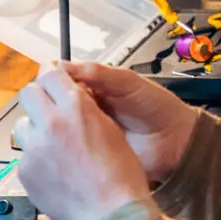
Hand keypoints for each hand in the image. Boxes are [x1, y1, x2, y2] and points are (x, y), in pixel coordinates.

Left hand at [14, 68, 151, 219]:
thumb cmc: (120, 177)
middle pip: (28, 93)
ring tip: (52, 148)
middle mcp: (52, 122)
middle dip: (37, 100)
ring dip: (34, 131)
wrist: (110, 215)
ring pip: (22, 125)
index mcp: (76, 107)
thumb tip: (70, 95)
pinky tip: (54, 172)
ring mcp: (35, 147)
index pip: (50, 75)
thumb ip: (84, 108)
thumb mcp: (110, 129)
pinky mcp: (25, 170)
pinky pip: (24, 155)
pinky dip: (35, 161)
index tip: (51, 85)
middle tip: (47, 112)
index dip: (51, 80)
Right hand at [59, 62, 196, 182]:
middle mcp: (86, 110)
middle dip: (50, 107)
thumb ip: (97, 73)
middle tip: (48, 111)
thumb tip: (59, 65)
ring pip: (60, 128)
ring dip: (54, 129)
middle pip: (56, 105)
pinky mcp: (91, 154)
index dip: (51, 83)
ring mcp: (87, 134)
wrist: (176, 141)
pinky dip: (62, 148)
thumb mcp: (127, 83)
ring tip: (51, 130)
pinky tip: (57, 147)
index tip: (44, 86)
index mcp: (94, 88)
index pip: (62, 82)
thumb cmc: (156, 107)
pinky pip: (71, 149)